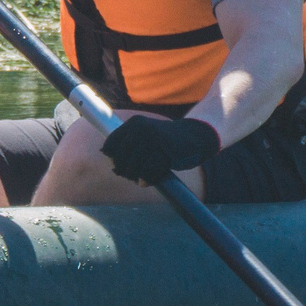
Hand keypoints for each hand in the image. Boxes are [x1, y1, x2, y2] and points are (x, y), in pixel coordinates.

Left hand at [100, 114, 221, 185]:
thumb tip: (109, 162)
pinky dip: (146, 179)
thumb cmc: (166, 141)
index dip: (112, 160)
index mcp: (133, 123)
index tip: (118, 167)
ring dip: (134, 177)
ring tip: (139, 180)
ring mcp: (153, 139)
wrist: (196, 136)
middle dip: (124, 171)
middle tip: (131, 177)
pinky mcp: (165, 151)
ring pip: (133, 166)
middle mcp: (141, 128)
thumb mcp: (144, 137)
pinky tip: (146, 182)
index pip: (110, 146)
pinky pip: (148, 171)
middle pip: (120, 158)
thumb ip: (128, 146)